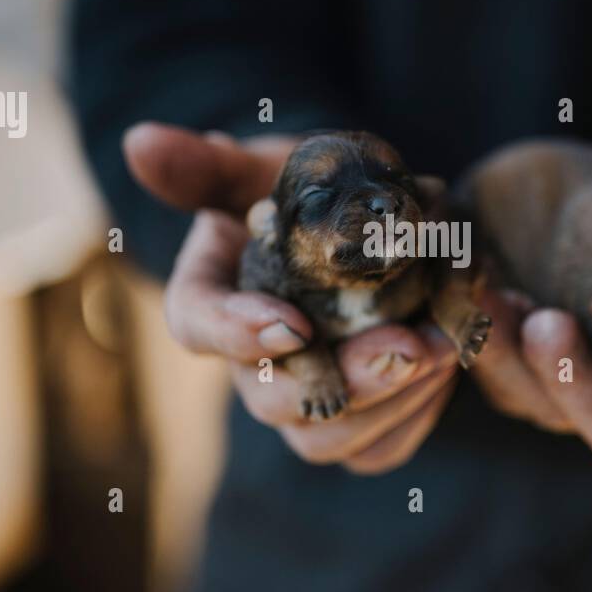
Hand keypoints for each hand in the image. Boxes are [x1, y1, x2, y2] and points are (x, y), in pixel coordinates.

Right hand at [124, 122, 458, 474]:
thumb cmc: (303, 193)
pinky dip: (415, 417)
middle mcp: (250, 363)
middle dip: (342, 382)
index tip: (292, 324)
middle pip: (271, 401)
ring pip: (328, 440)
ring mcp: (302, 399)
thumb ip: (207, 165)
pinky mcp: (356, 422)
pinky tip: (450, 370)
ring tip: (442, 349)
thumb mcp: (262, 169)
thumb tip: (141, 142)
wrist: (366, 223)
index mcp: (212, 299)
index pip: (198, 326)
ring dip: (390, 402)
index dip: (238, 333)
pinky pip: (378, 449)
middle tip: (404, 346)